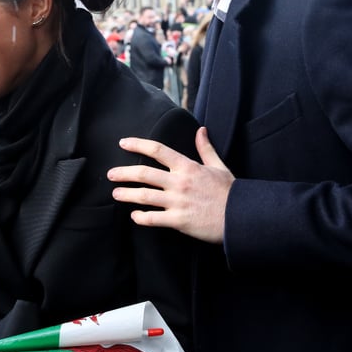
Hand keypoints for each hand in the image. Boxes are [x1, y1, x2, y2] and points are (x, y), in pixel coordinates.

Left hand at [107, 126, 233, 242]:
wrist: (241, 217)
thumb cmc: (230, 192)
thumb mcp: (219, 166)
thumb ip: (205, 148)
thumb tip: (200, 130)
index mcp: (188, 167)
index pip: (158, 150)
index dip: (138, 144)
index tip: (123, 143)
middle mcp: (180, 182)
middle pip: (144, 173)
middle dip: (123, 173)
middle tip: (110, 174)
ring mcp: (178, 202)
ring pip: (144, 196)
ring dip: (126, 194)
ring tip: (116, 193)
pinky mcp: (179, 221)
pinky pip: (153, 219)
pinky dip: (141, 217)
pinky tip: (134, 216)